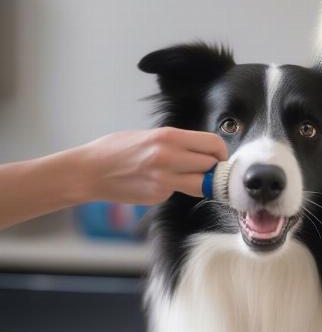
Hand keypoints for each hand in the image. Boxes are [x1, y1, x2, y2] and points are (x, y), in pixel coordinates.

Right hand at [79, 127, 227, 204]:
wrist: (89, 171)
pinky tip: (162, 183)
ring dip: (204, 182)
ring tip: (193, 177)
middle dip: (214, 168)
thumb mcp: (149, 135)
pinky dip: (178, 189)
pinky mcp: (158, 195)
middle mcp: (168, 157)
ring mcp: (164, 179)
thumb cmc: (116, 150)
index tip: (219, 156)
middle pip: (211, 165)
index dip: (221, 152)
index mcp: (168, 136)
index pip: (212, 143)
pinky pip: (181, 192)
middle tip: (208, 169)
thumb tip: (203, 149)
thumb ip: (177, 142)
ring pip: (203, 184)